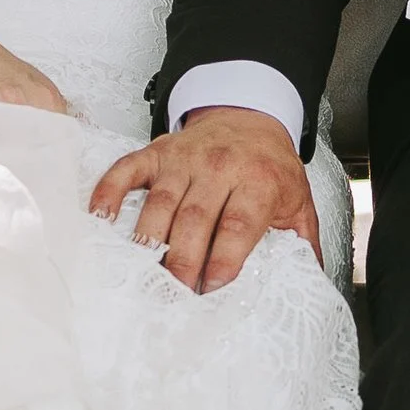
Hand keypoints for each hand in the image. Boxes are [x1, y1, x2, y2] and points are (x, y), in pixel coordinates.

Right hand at [88, 107, 322, 294]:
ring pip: (160, 203)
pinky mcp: (157, 152)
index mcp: (258, 181)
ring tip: (138, 274)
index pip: (238, 224)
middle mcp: (219, 168)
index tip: (212, 288)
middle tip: (172, 295)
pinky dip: (109, 194)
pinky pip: (127, 171)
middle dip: (181, 260)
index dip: (223, 258)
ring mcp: (183, 159)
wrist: (250, 115)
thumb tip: (310, 286)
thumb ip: (303, 244)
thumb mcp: (299, 203)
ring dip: (147, 240)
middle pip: (194, 219)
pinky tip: (99, 220)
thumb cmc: (271, 168)